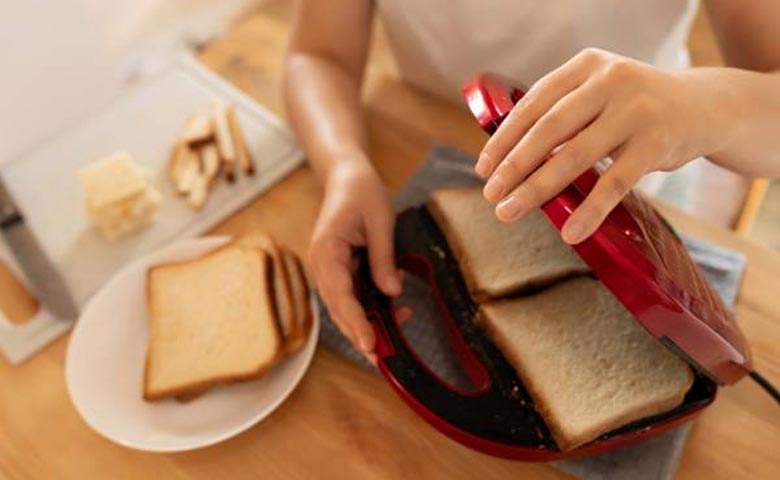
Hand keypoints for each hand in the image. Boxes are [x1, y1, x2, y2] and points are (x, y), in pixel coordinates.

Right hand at [308, 164, 402, 362]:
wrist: (347, 177)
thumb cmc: (362, 192)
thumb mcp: (380, 221)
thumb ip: (384, 258)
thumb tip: (392, 293)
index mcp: (327, 250)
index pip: (340, 293)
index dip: (355, 320)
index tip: (370, 343)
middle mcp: (321, 264)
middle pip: (338, 307)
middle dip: (358, 333)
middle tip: (380, 358)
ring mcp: (328, 269)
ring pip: (343, 306)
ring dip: (364, 324)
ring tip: (390, 343)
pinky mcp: (338, 270)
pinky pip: (350, 295)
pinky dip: (367, 309)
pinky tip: (392, 313)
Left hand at [475, 48, 737, 243]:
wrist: (705, 107)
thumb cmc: (636, 108)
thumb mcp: (599, 94)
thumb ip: (561, 115)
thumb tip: (508, 160)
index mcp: (586, 66)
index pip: (533, 103)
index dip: (504, 139)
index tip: (483, 169)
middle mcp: (609, 80)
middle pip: (548, 129)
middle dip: (513, 166)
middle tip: (490, 195)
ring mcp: (636, 110)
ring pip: (574, 156)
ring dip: (537, 189)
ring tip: (509, 213)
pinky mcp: (657, 142)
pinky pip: (614, 183)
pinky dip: (589, 211)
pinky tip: (570, 233)